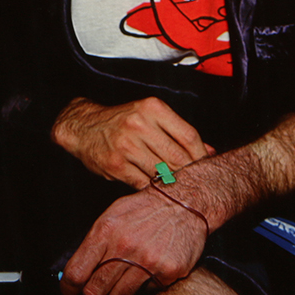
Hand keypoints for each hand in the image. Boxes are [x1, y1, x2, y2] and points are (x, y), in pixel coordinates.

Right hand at [51, 96, 213, 188]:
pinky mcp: (115, 164)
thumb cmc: (123, 121)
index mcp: (153, 108)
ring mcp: (126, 145)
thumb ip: (178, 132)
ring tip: (175, 184)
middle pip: (177, 156)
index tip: (206, 165)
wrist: (84, 127)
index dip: (201, 154)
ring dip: (171, 181)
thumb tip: (209, 151)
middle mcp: (140, 124)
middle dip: (188, 171)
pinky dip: (152, 187)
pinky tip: (155, 186)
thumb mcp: (150, 116)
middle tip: (193, 179)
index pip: (188, 135)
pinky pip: (144, 183)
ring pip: (161, 172)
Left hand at [59, 186, 206, 294]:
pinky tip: (152, 265)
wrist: (185, 203)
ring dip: (120, 289)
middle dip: (94, 291)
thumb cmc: (146, 208)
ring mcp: (147, 261)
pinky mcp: (167, 271)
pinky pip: (146, 292)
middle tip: (101, 284)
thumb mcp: (114, 214)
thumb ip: (94, 241)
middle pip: (94, 291)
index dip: (69, 287)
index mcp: (107, 230)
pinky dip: (146, 283)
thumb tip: (74, 270)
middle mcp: (125, 246)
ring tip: (129, 272)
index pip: (76, 272)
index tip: (70, 291)